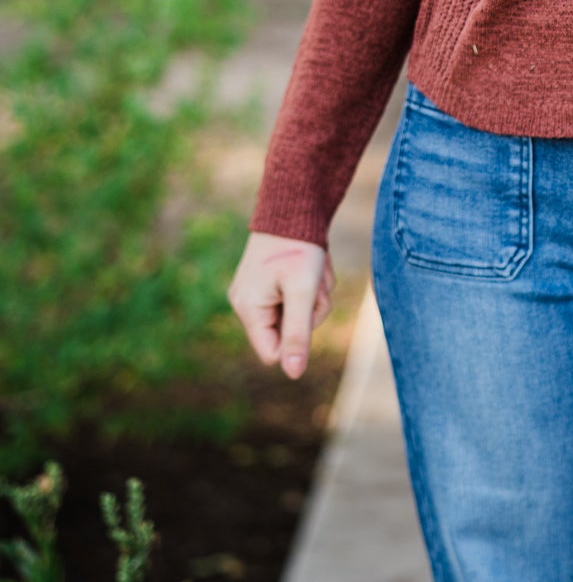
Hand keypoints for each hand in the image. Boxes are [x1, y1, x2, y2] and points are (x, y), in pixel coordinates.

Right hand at [228, 232, 335, 377]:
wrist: (295, 207)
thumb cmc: (298, 247)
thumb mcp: (302, 292)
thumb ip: (297, 334)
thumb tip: (293, 374)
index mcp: (248, 309)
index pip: (272, 353)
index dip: (296, 340)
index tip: (308, 310)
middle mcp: (247, 304)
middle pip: (288, 333)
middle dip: (310, 311)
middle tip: (315, 284)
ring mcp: (258, 293)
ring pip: (297, 316)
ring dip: (315, 296)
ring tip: (316, 270)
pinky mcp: (271, 284)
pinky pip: (296, 299)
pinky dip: (311, 287)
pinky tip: (313, 266)